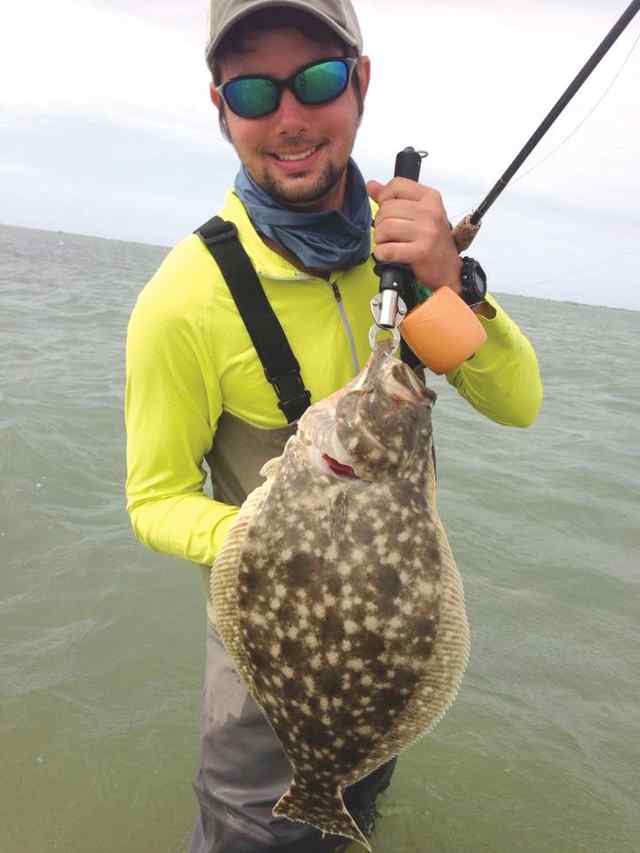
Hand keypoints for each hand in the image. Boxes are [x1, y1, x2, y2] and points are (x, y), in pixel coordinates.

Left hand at [367, 178, 461, 293]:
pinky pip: (387, 249)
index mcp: (430, 198)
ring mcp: (427, 232)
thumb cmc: (432, 241)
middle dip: (381, 224)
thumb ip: (394, 198)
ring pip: (384, 228)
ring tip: (390, 244)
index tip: (388, 211)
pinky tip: (389, 255)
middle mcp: (430, 212)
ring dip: (381, 240)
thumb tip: (371, 186)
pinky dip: (382, 254)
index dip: (384, 198)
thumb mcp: (419, 213)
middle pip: (386, 209)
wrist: (448, 269)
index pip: (396, 185)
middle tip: (390, 234)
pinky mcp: (421, 251)